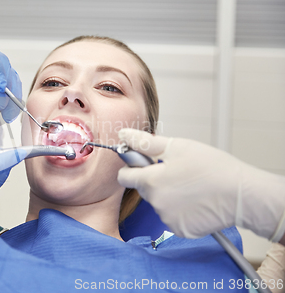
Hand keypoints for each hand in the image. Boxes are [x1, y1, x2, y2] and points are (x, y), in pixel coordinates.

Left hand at [117, 128, 284, 240]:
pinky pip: (172, 217)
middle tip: (177, 171)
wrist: (242, 195)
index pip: (125, 177)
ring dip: (168, 195)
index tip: (144, 163)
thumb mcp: (177, 147)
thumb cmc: (212, 167)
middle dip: (154, 180)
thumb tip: (123, 135)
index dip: (132, 167)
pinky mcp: (180, 230)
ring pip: (159, 203)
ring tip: (191, 186)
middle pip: (144, 189)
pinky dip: (180, 210)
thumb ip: (146, 143)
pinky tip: (196, 201)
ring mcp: (167, 218)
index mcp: (151, 181)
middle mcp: (155, 202)